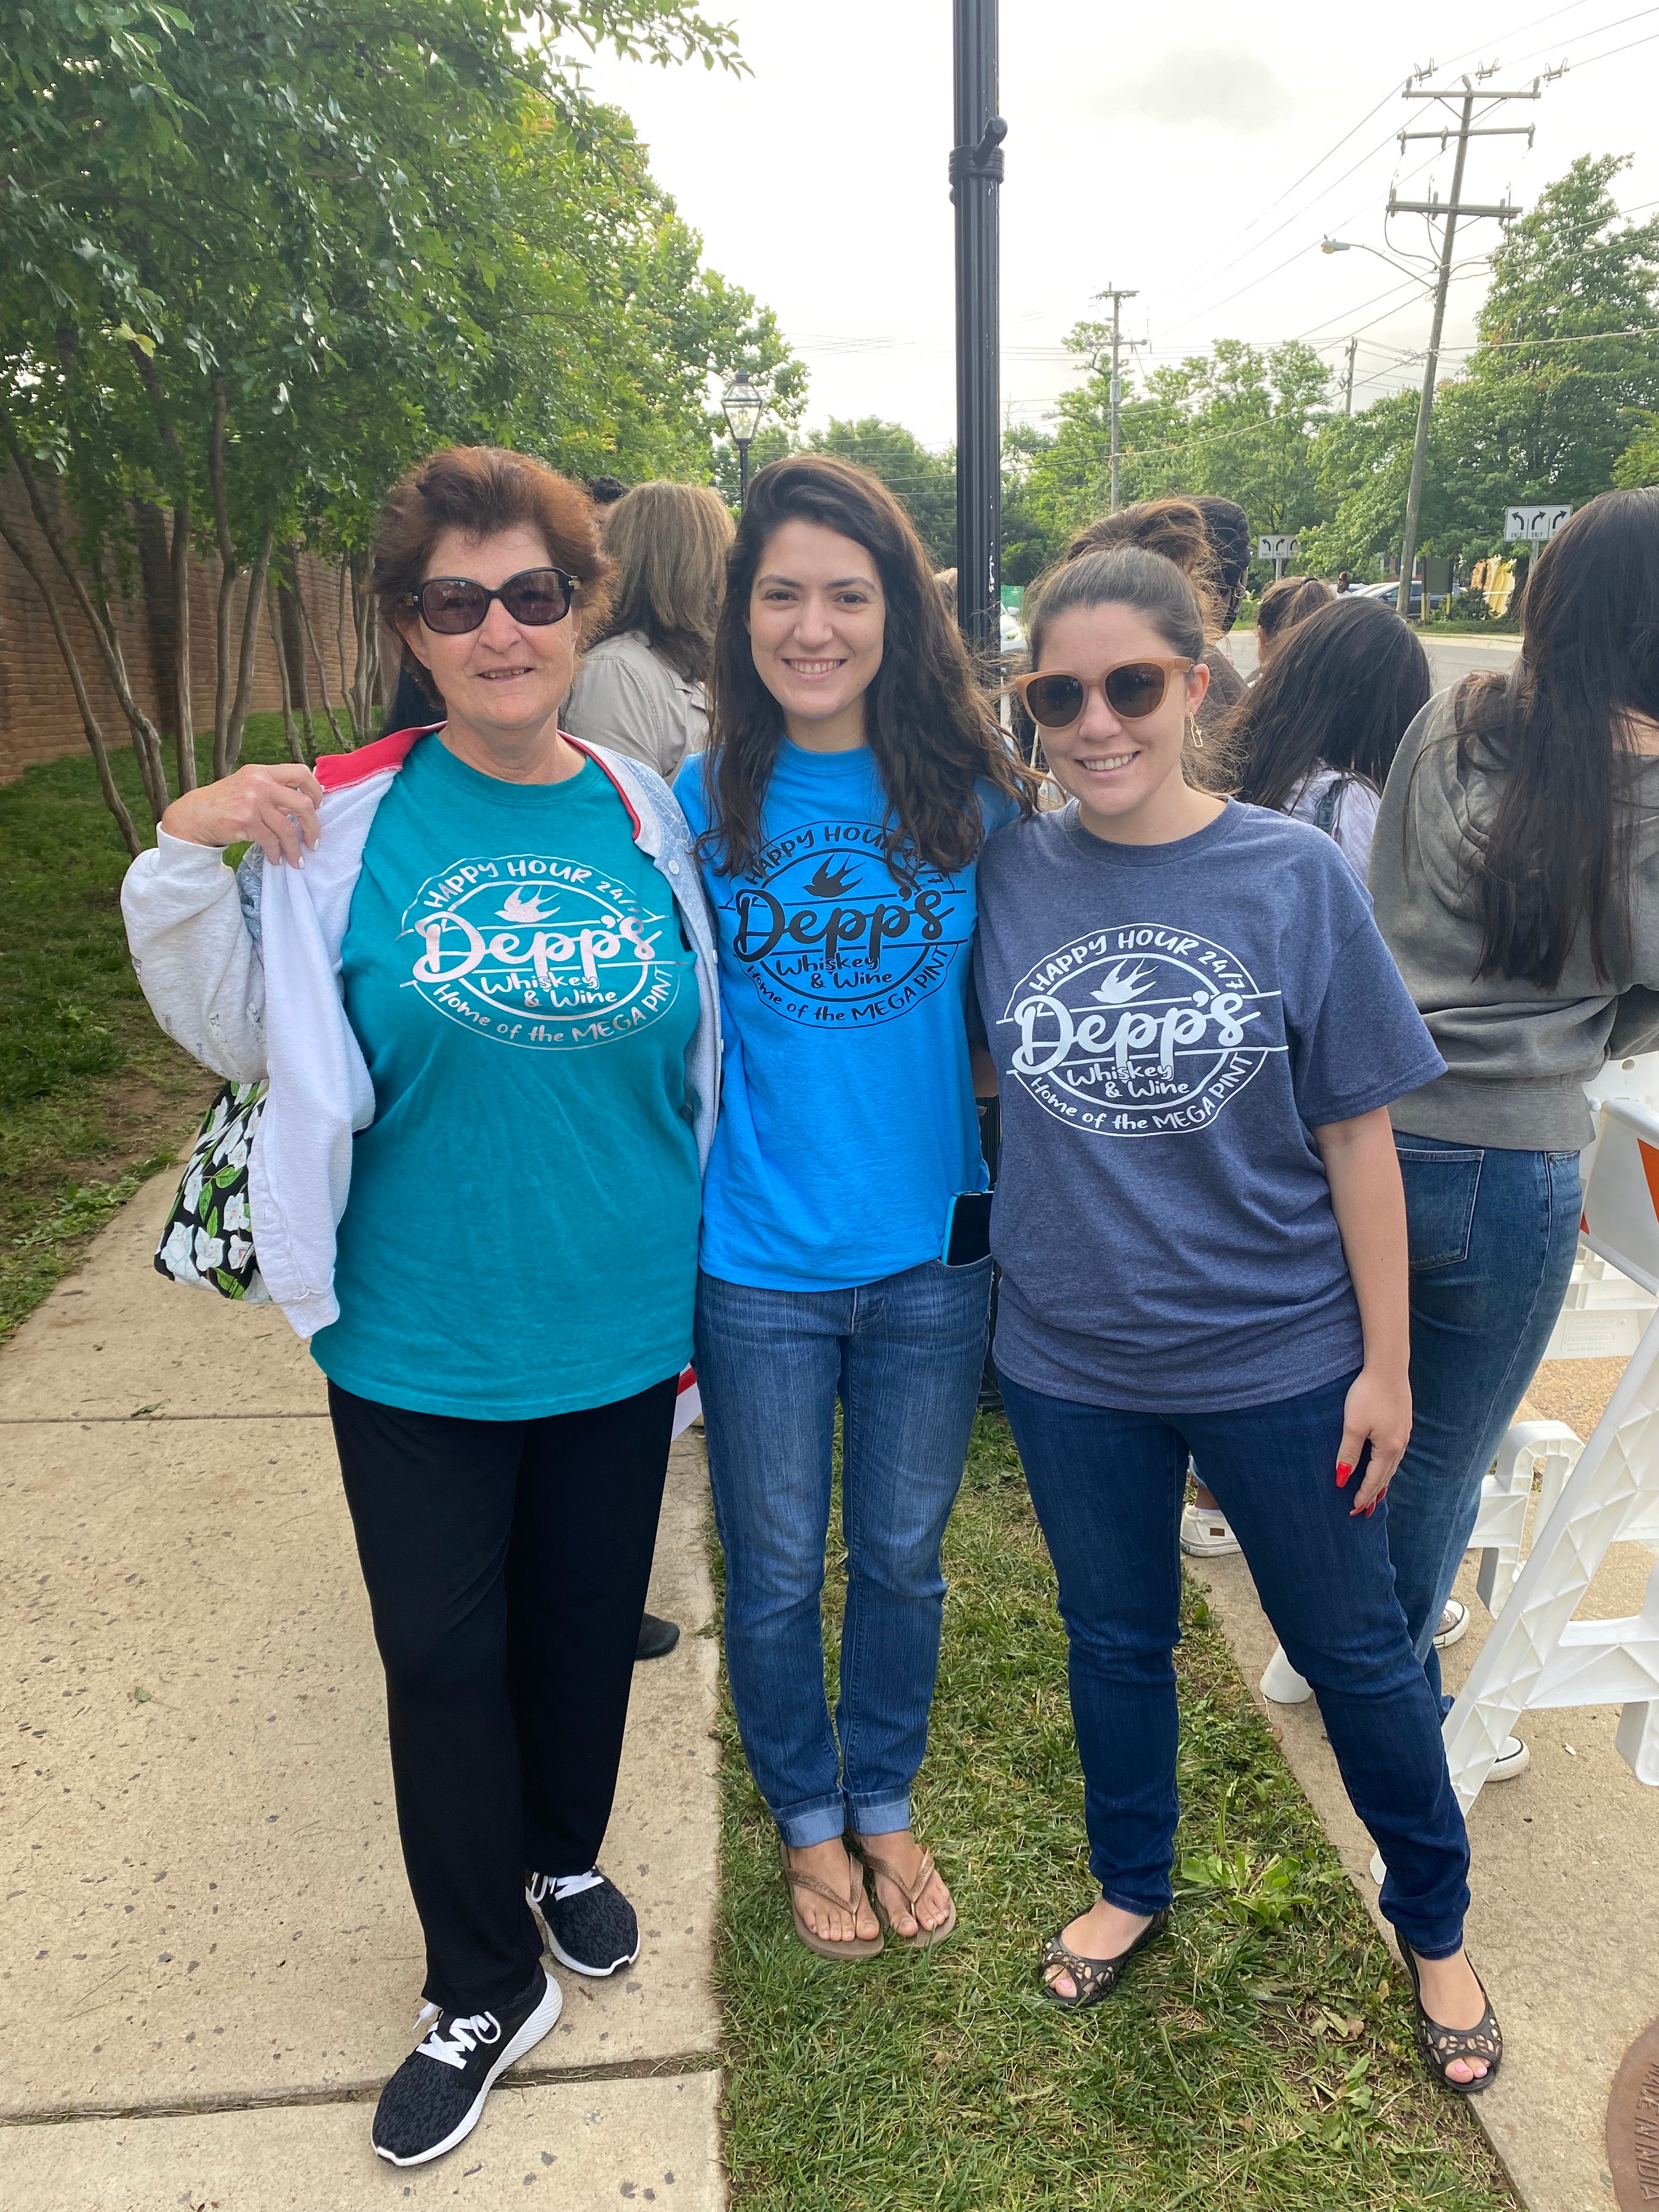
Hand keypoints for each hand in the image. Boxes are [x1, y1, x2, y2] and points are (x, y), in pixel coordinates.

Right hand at [160, 762, 323, 866]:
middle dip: (313, 827)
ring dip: (295, 849)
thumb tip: (304, 808)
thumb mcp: (248, 788)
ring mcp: (253, 801)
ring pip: (288, 829)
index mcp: (262, 772)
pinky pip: (271, 841)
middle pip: (303, 803)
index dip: (315, 790)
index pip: (300, 772)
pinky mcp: (246, 820)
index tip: (318, 807)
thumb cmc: (224, 803)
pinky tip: (277, 860)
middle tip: (314, 842)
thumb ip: (273, 793)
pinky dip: (277, 854)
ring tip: (297, 860)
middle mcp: (259, 783)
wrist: (194, 815)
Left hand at [1335, 1364, 1410, 1515]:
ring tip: (1376, 1495)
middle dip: (1374, 1494)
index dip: (1364, 1495)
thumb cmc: (1368, 1395)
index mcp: (1388, 1448)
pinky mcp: (1402, 1423)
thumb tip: (1342, 1479)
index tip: (1354, 1509)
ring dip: (1382, 1482)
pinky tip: (1384, 1465)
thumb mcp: (1353, 1426)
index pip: (1374, 1479)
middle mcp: (1399, 1445)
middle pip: (1386, 1476)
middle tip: (1364, 1511)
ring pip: (1392, 1466)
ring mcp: (1403, 1434)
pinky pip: (1394, 1453)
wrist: (1388, 1367)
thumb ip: (1348, 1453)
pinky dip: (1387, 1466)